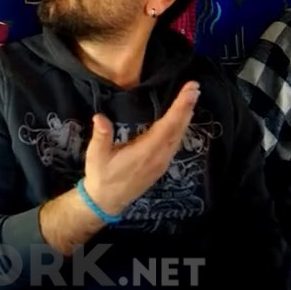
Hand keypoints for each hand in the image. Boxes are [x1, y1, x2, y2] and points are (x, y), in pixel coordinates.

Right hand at [82, 81, 199, 215]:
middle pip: (178, 129)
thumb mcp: (96, 155)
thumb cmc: (101, 176)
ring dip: (186, 117)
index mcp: (146, 152)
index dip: (180, 108)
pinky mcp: (161, 165)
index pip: (167, 126)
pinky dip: (181, 128)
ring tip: (191, 98)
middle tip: (195, 88)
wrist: (107, 201)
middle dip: (187, 107)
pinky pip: (175, 143)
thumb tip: (100, 117)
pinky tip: (182, 120)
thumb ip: (101, 136)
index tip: (189, 92)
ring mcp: (162, 162)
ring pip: (179, 136)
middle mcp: (159, 157)